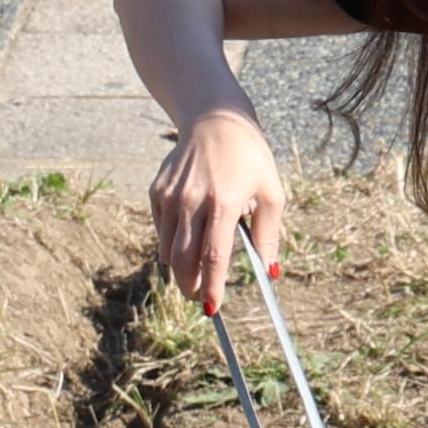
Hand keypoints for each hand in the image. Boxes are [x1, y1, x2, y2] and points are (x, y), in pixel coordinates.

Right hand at [154, 111, 286, 317]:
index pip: (213, 256)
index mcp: (223, 202)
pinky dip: (173, 243)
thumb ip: (268, 235)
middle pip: (184, 260)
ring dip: (181, 267)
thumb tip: (270, 273)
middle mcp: (192, 200)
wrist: (214, 119)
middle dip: (191, 286)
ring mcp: (170, 196)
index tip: (212, 308)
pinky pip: (162, 231)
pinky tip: (189, 236)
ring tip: (197, 269)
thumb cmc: (250, 158)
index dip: (212, 287)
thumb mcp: (271, 193)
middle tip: (200, 298)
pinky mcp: (156, 191)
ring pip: (168, 249)